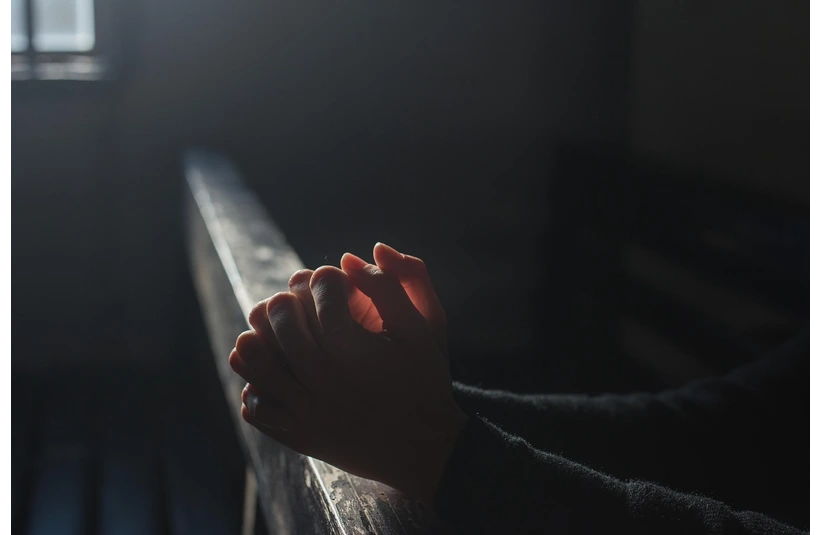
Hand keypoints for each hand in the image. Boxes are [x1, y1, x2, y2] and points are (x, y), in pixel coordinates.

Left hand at [230, 262, 466, 503]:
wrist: (423, 449)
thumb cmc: (423, 382)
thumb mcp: (421, 330)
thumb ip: (391, 287)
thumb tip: (350, 257)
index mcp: (353, 350)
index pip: (319, 292)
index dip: (324, 277)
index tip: (332, 278)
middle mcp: (322, 380)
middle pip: (281, 317)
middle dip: (291, 297)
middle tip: (303, 298)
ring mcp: (305, 411)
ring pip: (255, 357)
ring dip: (262, 333)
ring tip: (280, 329)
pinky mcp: (296, 436)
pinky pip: (256, 404)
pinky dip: (257, 383)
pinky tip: (278, 371)